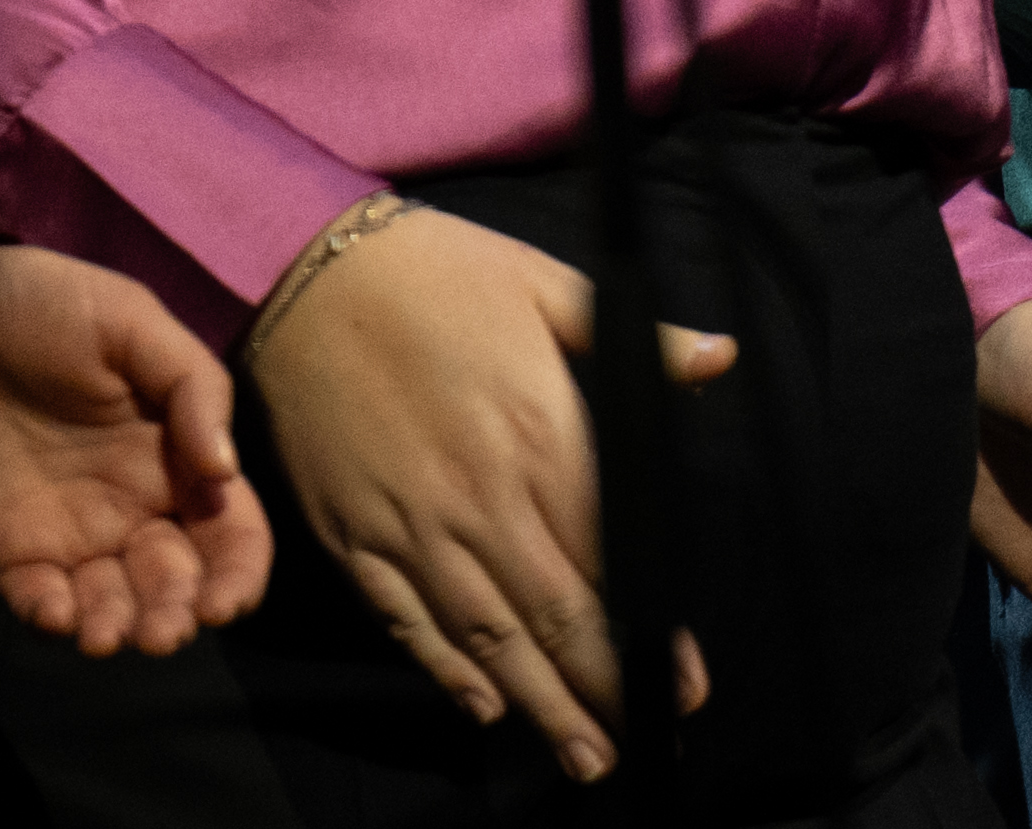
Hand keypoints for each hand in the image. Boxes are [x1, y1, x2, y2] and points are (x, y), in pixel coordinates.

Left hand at [0, 230, 272, 656]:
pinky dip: (53, 619)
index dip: (239, 571)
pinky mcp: (8, 548)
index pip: (230, 529)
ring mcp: (71, 531)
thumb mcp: (134, 323)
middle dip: (179, 615)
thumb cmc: (48, 304)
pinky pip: (38, 599)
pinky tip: (58, 614)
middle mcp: (135, 504)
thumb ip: (193, 388)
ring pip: (113, 603)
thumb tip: (225, 472)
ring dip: (121, 629)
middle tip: (166, 632)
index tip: (226, 602)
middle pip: (177, 579)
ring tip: (108, 638)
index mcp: (180, 455)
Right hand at [240, 201, 742, 774]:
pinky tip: (482, 706)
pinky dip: (445, 669)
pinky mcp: (353, 537)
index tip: (683, 680)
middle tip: (643, 741)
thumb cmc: (446, 276)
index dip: (646, 630)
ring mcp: (411, 524)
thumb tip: (720, 359)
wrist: (311, 276)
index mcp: (544, 436)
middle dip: (598, 687)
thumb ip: (640, 342)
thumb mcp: (556, 288)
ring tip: (582, 755)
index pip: (610, 558)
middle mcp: (480, 496)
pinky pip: (405, 620)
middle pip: (551, 616)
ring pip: (482, 636)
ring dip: (535, 702)